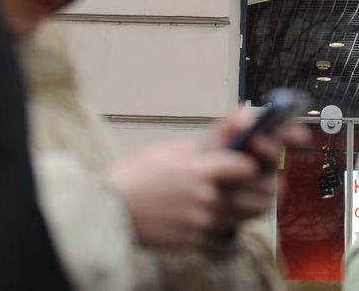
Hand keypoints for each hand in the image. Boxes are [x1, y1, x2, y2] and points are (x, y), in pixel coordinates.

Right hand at [108, 140, 257, 248]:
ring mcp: (200, 223)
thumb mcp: (174, 148)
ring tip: (209, 195)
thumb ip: (215, 137)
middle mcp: (206, 198)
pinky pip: (212, 231)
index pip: (247, 167)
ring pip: (233, 215)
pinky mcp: (193, 241)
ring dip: (229, 205)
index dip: (248, 164)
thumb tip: (245, 118)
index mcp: (201, 170)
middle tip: (236, 182)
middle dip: (246, 187)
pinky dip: (207, 222)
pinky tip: (188, 212)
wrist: (109, 210)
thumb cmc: (138, 174)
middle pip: (248, 195)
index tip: (243, 162)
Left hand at [203, 109, 309, 232]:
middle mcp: (271, 164)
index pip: (289, 136)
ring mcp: (269, 185)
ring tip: (227, 178)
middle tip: (254, 141)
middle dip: (268, 150)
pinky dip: (241, 200)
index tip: (288, 132)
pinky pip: (259, 204)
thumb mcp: (215, 140)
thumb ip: (229, 125)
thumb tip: (247, 116)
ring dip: (247, 181)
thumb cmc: (211, 161)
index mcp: (265, 142)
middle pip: (279, 158)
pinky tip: (228, 195)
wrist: (197, 192)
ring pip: (270, 185)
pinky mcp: (262, 205)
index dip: (294, 133)